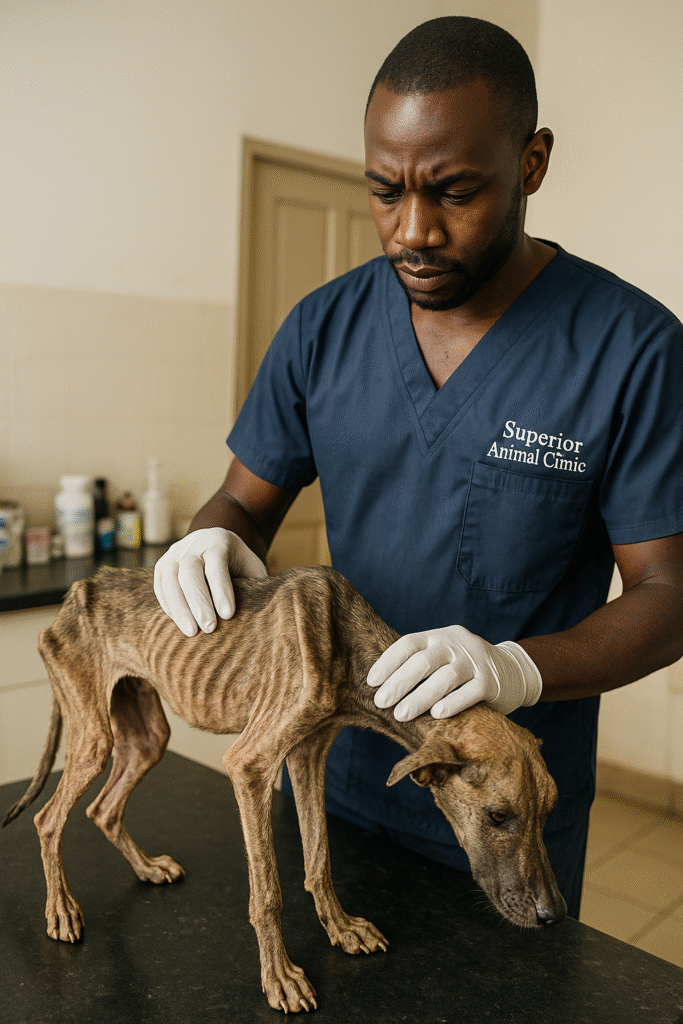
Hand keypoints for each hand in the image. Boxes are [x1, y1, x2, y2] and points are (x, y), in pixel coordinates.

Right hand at [154, 527, 266, 636]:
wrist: (215, 543)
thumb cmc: (239, 563)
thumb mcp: (251, 568)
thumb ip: (253, 586)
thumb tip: (256, 616)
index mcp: (218, 541)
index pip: (217, 564)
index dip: (222, 590)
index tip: (228, 615)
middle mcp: (193, 545)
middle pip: (190, 571)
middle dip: (199, 602)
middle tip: (209, 628)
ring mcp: (174, 554)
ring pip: (170, 580)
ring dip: (179, 608)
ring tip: (191, 632)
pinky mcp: (162, 566)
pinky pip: (160, 587)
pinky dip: (168, 606)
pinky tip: (179, 623)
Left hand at [367, 625, 541, 719]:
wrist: (512, 671)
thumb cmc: (464, 668)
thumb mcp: (442, 657)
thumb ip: (418, 666)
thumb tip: (380, 689)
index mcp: (438, 637)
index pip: (409, 644)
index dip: (388, 662)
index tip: (371, 682)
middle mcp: (456, 644)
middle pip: (424, 662)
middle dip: (399, 683)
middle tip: (381, 702)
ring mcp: (475, 661)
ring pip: (445, 678)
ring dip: (420, 697)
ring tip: (401, 715)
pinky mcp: (491, 681)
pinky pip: (470, 692)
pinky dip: (452, 703)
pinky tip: (437, 714)